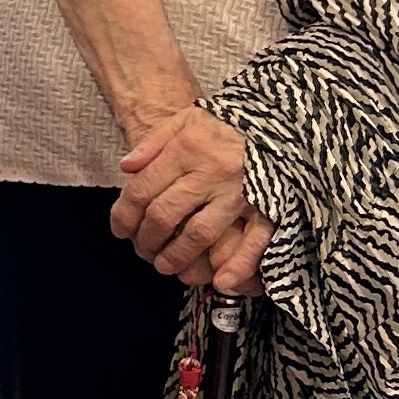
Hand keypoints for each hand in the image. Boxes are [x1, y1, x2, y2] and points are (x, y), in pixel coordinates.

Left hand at [114, 105, 264, 292]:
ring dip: (177, 256)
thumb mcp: (185, 118)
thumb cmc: (228, 120)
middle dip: (146, 239)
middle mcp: (211, 172)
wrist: (278, 117)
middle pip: (165, 215)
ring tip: (165, 266)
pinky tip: (221, 282)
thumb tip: (125, 168)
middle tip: (142, 250)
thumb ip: (152, 143)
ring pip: (199, 233)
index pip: (143, 190)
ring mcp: (240, 192)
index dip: (124, 215)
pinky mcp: (267, 205)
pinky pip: (253, 240)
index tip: (119, 229)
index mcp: (187, 149)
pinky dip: (238, 264)